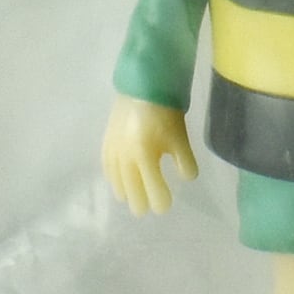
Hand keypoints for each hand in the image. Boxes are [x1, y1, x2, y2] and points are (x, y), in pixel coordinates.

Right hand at [102, 95, 198, 216]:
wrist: (142, 85)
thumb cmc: (165, 112)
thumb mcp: (180, 137)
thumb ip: (184, 161)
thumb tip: (187, 179)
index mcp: (144, 157)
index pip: (153, 191)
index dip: (160, 201)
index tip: (166, 206)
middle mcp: (125, 158)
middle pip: (132, 191)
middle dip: (141, 202)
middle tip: (147, 208)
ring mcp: (113, 151)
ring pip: (117, 182)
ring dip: (126, 192)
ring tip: (132, 199)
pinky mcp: (107, 142)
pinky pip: (107, 168)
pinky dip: (113, 178)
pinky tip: (117, 181)